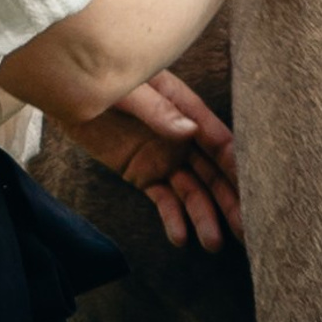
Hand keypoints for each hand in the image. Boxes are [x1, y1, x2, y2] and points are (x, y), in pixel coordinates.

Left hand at [64, 71, 241, 250]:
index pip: (218, 141)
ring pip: (191, 191)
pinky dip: (172, 218)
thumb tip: (189, 131)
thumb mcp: (130, 90)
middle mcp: (181, 137)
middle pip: (212, 173)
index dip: (236, 166)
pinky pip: (162, 199)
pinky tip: (180, 238)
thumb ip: (158, 111)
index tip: (255, 191)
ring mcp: (163, 158)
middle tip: (245, 230)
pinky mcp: (142, 174)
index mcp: (185, 110)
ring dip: (203, 216)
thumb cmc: (102, 77)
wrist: (66, 89)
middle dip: (229, 201)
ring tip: (212, 244)